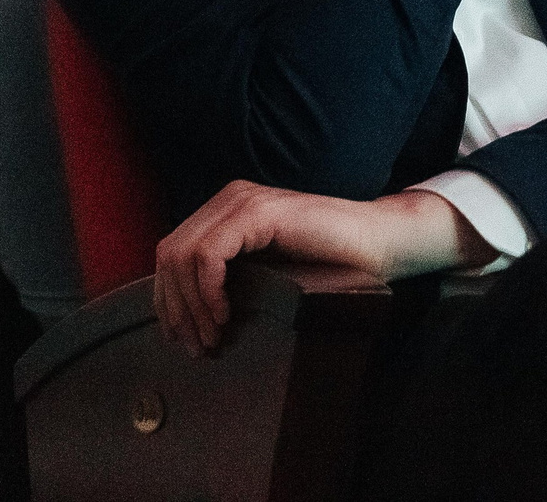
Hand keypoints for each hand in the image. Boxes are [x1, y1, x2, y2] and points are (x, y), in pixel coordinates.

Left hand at [152, 181, 481, 356]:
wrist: (379, 242)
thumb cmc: (331, 263)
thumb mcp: (269, 271)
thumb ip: (234, 277)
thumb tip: (190, 318)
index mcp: (226, 211)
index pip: (171, 253)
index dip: (167, 300)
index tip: (181, 340)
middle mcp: (229, 199)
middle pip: (168, 255)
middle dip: (174, 307)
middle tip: (196, 347)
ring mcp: (243, 202)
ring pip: (182, 255)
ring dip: (190, 305)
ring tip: (213, 337)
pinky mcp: (260, 213)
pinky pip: (209, 254)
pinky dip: (208, 290)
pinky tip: (226, 314)